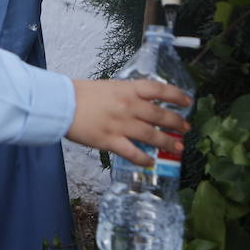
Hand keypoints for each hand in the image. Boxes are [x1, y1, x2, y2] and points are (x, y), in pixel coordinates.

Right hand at [67, 79, 191, 166]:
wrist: (62, 103)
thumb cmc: (82, 93)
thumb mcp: (110, 86)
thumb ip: (127, 94)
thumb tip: (141, 103)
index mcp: (128, 89)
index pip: (160, 90)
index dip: (177, 96)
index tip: (187, 102)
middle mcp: (129, 106)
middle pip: (160, 115)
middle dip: (176, 123)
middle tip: (186, 128)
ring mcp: (121, 125)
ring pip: (152, 135)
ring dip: (167, 142)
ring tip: (178, 148)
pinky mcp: (111, 141)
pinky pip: (133, 153)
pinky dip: (144, 159)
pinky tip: (151, 162)